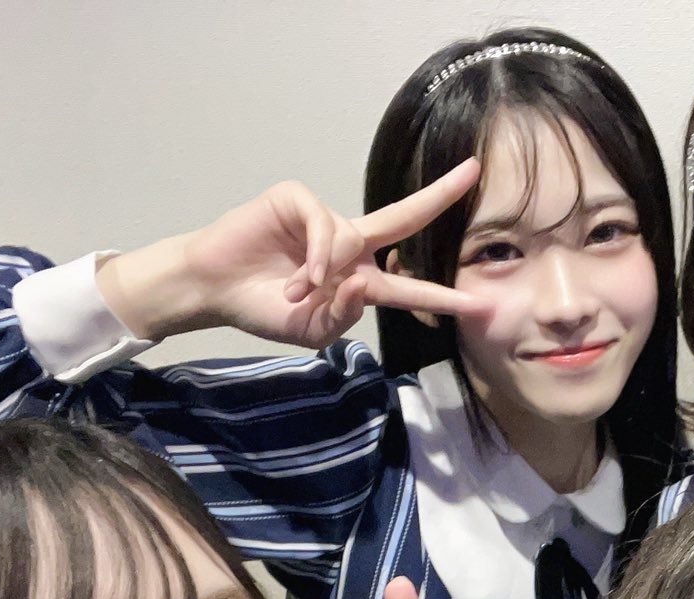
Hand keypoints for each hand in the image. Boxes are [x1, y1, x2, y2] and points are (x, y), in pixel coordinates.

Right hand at [97, 163, 491, 348]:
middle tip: (474, 171)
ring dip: (325, 277)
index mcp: (358, 279)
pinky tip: (299, 276)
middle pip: (404, 217)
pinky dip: (317, 254)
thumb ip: (346, 314)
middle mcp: (349, 244)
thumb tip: (363, 281)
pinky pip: (324, 224)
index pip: (408, 287)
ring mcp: (324, 219)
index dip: (440, 297)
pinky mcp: (296, 200)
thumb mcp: (314, 331)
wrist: (216, 290)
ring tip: (296, 295)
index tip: (477, 305)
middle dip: (440, 194)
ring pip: (350, 239)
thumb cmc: (264, 310)